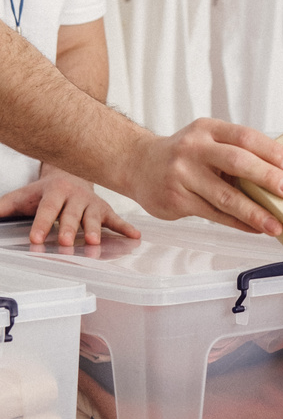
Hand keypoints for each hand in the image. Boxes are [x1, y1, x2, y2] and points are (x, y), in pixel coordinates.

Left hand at [0, 166, 139, 245]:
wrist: (72, 175)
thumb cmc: (46, 192)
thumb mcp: (24, 196)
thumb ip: (5, 206)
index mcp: (54, 191)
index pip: (47, 209)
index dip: (41, 223)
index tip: (36, 238)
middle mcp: (75, 196)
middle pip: (71, 215)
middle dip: (68, 228)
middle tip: (66, 242)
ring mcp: (92, 203)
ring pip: (93, 218)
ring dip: (94, 229)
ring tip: (93, 242)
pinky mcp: (105, 210)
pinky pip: (116, 220)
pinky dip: (125, 228)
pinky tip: (134, 236)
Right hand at [126, 119, 282, 235]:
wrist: (138, 164)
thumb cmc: (183, 154)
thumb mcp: (208, 140)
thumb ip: (238, 152)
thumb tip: (280, 172)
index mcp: (208, 129)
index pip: (246, 137)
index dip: (272, 152)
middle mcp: (194, 149)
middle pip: (237, 162)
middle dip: (268, 178)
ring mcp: (183, 175)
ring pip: (226, 196)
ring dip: (255, 212)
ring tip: (276, 224)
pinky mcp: (176, 199)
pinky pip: (214, 214)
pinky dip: (238, 222)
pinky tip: (254, 227)